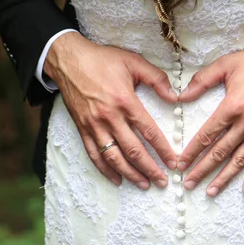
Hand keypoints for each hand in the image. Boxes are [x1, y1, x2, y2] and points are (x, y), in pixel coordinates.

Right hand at [45, 32, 178, 188]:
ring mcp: (94, 126)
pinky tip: (117, 180)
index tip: (173, 162)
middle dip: (150, 169)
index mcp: (125, 101)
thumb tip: (175, 97)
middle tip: (163, 181)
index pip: (148, 131)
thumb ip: (157, 79)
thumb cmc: (102, 60)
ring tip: (144, 184)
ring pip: (114, 157)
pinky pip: (95, 154)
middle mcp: (109, 117)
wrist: (68, 60)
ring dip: (130, 174)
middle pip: (133, 150)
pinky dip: (106, 170)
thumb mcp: (133, 61)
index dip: (162, 149)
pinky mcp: (82, 129)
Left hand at [177, 35, 243, 195]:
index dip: (192, 151)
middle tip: (188, 183)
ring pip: (240, 160)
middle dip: (202, 170)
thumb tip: (181, 96)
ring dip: (224, 178)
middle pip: (220, 152)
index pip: (207, 135)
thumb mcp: (227, 63)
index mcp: (232, 106)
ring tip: (210, 191)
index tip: (180, 164)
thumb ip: (202, 79)